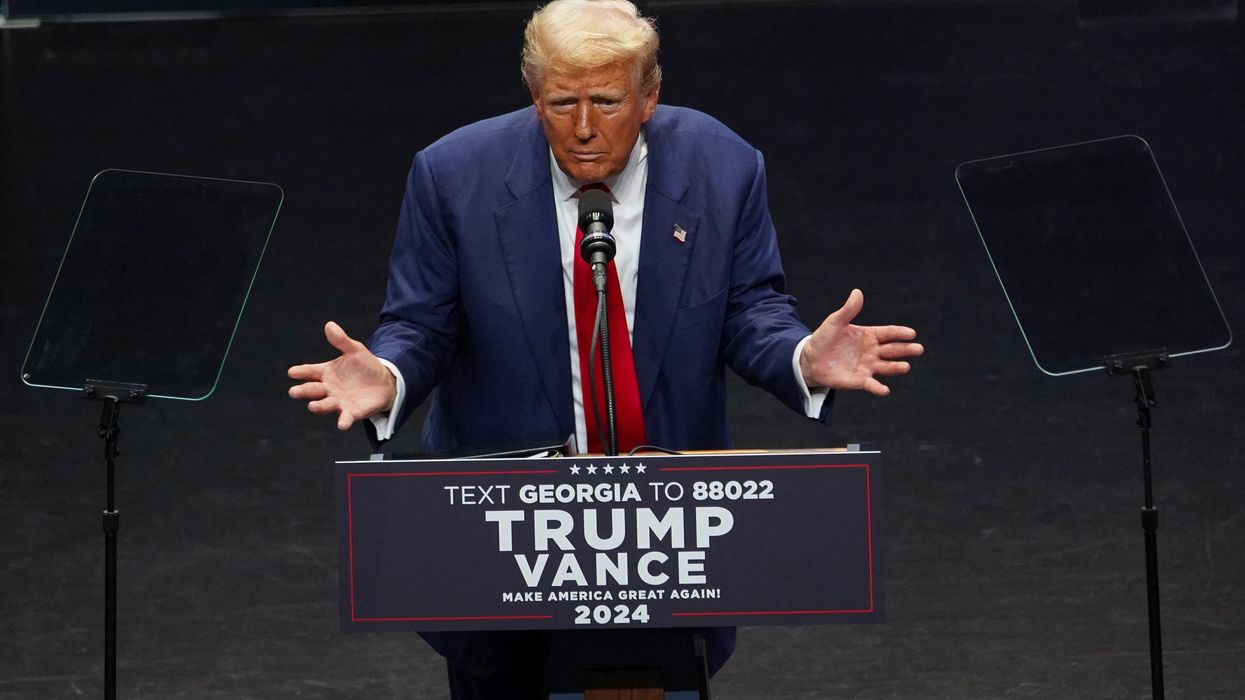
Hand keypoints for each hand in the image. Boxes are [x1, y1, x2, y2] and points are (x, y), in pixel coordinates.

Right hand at [287, 321, 397, 429]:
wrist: (384, 382)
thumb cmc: (365, 366)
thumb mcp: (355, 350)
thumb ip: (342, 340)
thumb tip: (329, 325)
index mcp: (326, 373)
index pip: (310, 371)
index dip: (301, 372)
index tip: (292, 372)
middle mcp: (329, 389)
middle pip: (313, 390)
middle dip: (303, 391)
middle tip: (293, 392)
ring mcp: (339, 401)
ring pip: (325, 405)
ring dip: (318, 406)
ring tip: (312, 406)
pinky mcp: (352, 412)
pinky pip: (345, 418)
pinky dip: (343, 421)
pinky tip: (341, 424)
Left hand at [799, 289, 922, 395]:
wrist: (810, 359)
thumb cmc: (824, 339)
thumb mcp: (835, 322)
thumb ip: (848, 310)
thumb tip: (857, 292)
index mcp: (869, 335)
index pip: (888, 333)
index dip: (900, 333)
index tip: (912, 333)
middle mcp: (872, 351)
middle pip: (892, 350)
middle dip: (905, 350)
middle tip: (918, 349)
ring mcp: (867, 366)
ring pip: (886, 367)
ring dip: (896, 367)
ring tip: (906, 366)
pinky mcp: (859, 380)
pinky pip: (871, 385)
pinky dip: (878, 388)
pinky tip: (885, 390)